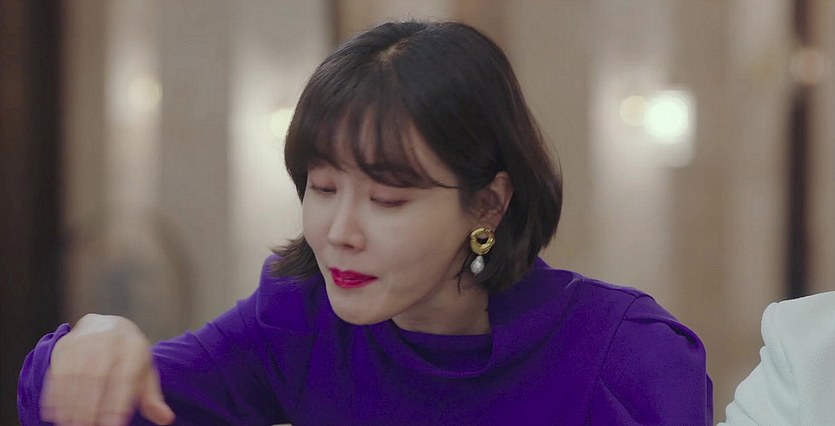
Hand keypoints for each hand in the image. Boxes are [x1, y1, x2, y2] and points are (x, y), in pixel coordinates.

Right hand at [40, 314, 175, 425]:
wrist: (106, 326)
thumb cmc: (128, 358)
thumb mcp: (144, 372)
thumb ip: (152, 397)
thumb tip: (166, 419)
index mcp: (134, 347)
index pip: (126, 375)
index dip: (118, 401)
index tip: (113, 423)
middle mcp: (110, 339)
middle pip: (98, 374)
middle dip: (91, 404)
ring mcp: (85, 340)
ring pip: (75, 373)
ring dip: (70, 402)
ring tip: (71, 423)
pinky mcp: (65, 345)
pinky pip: (58, 370)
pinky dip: (55, 393)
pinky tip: (54, 412)